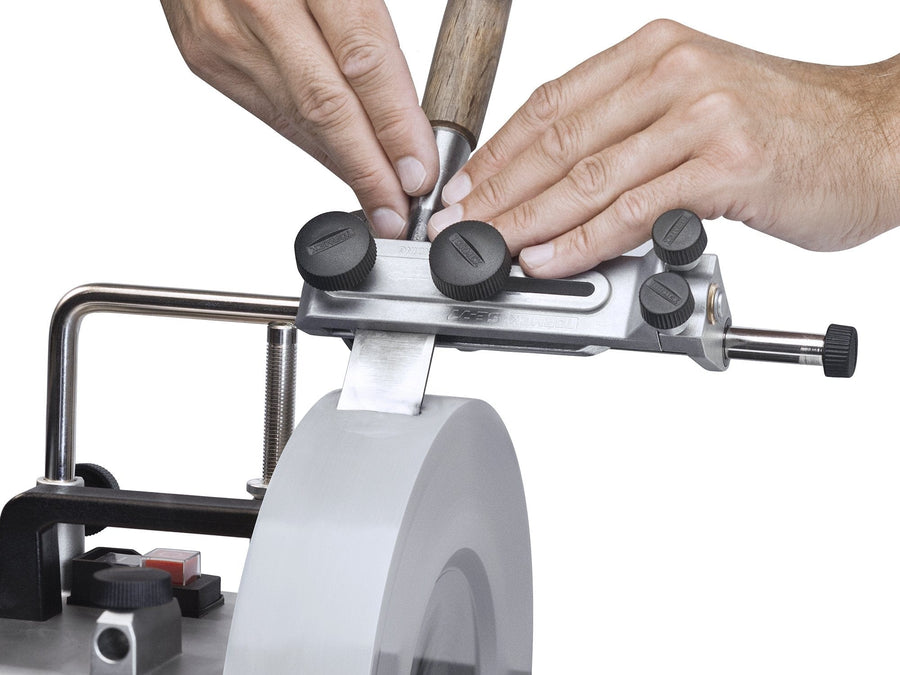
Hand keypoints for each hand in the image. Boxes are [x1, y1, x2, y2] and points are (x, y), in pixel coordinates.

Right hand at [160, 0, 438, 237]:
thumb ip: (369, 21)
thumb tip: (404, 101)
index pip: (362, 61)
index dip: (394, 125)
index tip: (419, 170)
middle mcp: (255, 3)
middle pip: (326, 106)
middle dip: (368, 168)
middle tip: (397, 210)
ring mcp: (221, 34)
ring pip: (293, 118)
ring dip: (339, 164)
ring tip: (376, 197)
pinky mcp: (204, 55)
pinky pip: (266, 111)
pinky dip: (306, 142)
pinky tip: (334, 160)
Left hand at [428, 19, 899, 276]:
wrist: (879, 134)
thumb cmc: (790, 126)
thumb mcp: (696, 104)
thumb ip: (630, 132)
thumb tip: (562, 181)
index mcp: (655, 53)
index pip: (551, 105)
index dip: (498, 152)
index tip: (465, 188)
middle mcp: (673, 74)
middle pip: (557, 141)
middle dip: (497, 192)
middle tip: (458, 226)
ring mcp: (700, 117)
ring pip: (588, 177)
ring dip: (528, 220)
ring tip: (489, 248)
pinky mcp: (726, 166)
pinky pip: (635, 209)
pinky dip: (584, 240)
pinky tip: (550, 258)